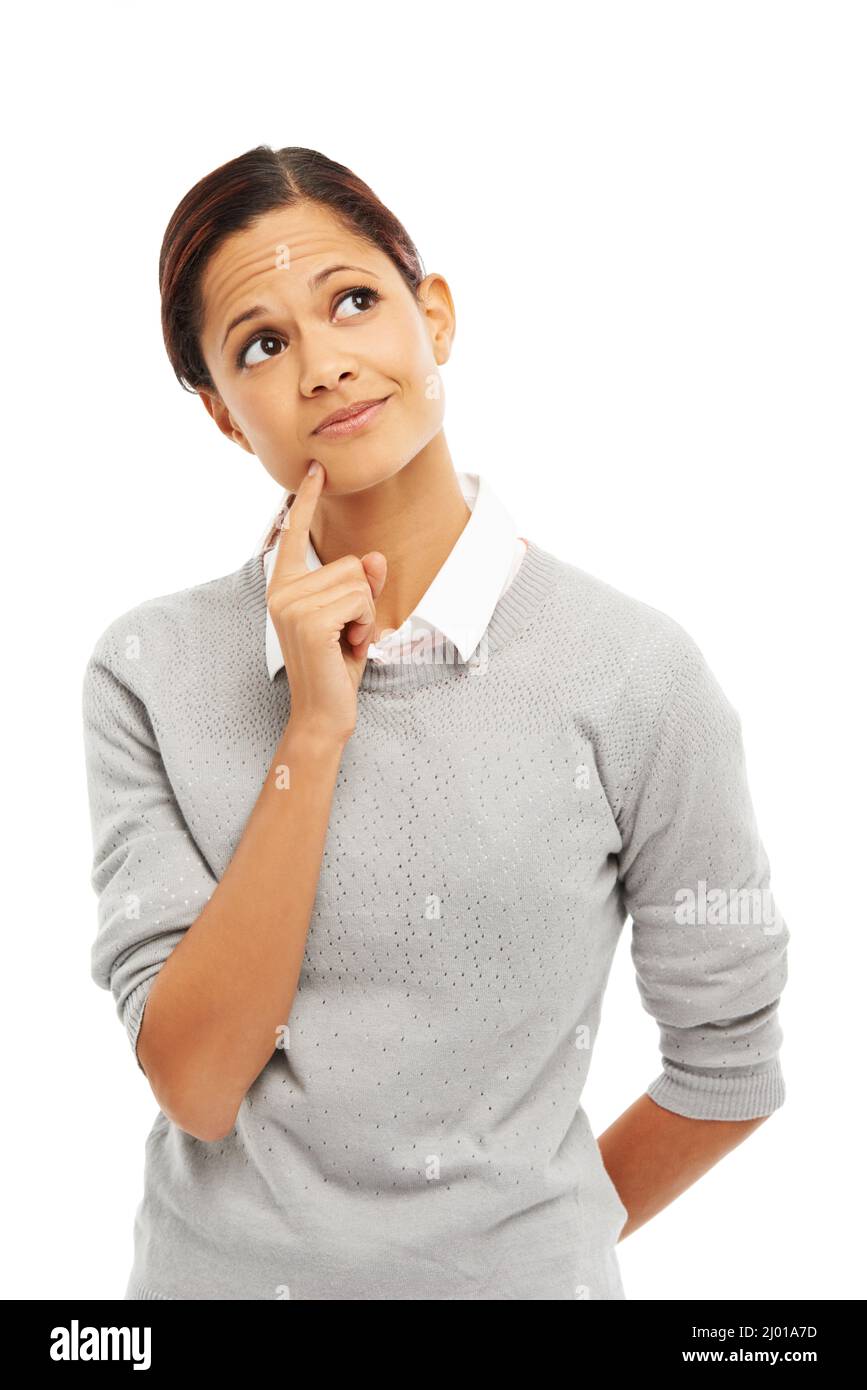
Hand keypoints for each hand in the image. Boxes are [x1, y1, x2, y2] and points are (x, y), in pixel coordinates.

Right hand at [266, 462, 387, 742]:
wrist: (323, 712)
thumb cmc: (336, 666)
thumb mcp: (353, 618)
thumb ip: (361, 585)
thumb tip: (374, 557)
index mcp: (284, 586)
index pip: (294, 534)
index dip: (305, 500)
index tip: (315, 468)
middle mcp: (281, 591)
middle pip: (348, 564)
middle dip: (361, 599)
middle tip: (345, 633)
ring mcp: (291, 604)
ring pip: (357, 582)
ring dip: (364, 614)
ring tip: (345, 641)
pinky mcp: (310, 619)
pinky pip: (360, 599)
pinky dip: (364, 624)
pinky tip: (348, 646)